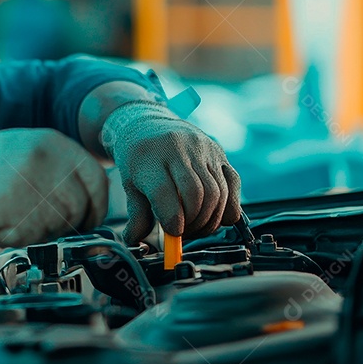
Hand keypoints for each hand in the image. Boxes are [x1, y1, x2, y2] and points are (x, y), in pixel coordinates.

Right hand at [0, 128, 108, 246]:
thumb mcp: (28, 155)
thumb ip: (62, 173)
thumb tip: (95, 207)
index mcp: (51, 141)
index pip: (96, 180)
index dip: (95, 208)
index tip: (84, 220)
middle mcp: (41, 155)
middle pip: (77, 208)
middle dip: (59, 225)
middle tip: (32, 221)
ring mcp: (22, 178)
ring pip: (53, 226)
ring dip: (33, 232)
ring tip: (8, 216)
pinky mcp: (3, 204)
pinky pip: (25, 236)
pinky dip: (11, 237)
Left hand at [101, 101, 240, 243]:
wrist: (148, 123)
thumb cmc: (138, 157)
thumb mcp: (129, 183)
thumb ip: (136, 214)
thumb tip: (135, 240)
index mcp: (150, 158)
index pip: (164, 193)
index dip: (172, 220)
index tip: (173, 233)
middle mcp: (178, 149)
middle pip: (196, 194)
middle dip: (194, 222)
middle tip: (185, 232)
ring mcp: (202, 149)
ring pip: (217, 192)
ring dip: (210, 219)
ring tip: (196, 225)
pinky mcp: (219, 152)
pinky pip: (233, 184)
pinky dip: (228, 206)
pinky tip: (215, 214)